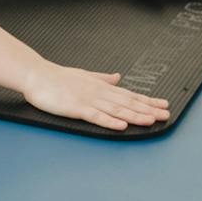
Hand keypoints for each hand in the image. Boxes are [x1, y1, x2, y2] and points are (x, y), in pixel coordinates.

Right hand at [22, 60, 168, 129]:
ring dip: (134, 115)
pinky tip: (121, 125)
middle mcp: (98, 93)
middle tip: (165, 115)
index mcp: (100, 86)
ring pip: (116, 109)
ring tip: (150, 121)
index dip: (148, 101)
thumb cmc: (57, 77)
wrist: (36, 75)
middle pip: (127, 102)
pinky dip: (109, 121)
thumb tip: (117, 77)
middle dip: (148, 110)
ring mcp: (88, 100)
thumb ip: (102, 78)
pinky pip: (95, 116)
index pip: (129, 94)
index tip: (163, 105)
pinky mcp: (75, 108)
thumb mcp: (84, 75)